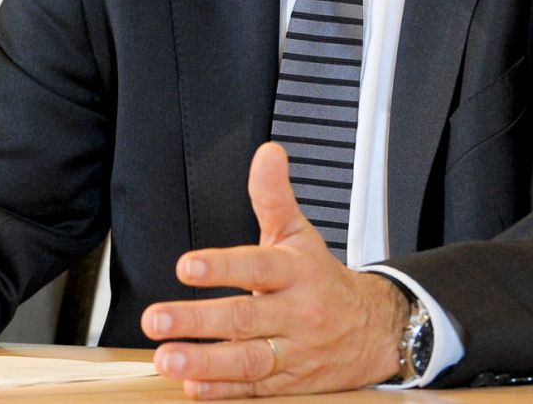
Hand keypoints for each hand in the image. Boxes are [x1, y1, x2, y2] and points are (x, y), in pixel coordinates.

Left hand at [142, 143, 405, 396]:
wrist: (376, 330)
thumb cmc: (323, 279)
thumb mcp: (300, 234)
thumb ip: (274, 195)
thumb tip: (267, 154)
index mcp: (295, 273)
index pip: (257, 266)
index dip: (222, 266)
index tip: (186, 266)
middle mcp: (295, 314)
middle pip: (245, 319)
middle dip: (198, 321)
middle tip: (156, 320)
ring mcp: (293, 353)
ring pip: (248, 361)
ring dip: (205, 364)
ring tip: (167, 359)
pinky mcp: (290, 383)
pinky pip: (256, 391)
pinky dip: (223, 393)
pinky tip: (192, 388)